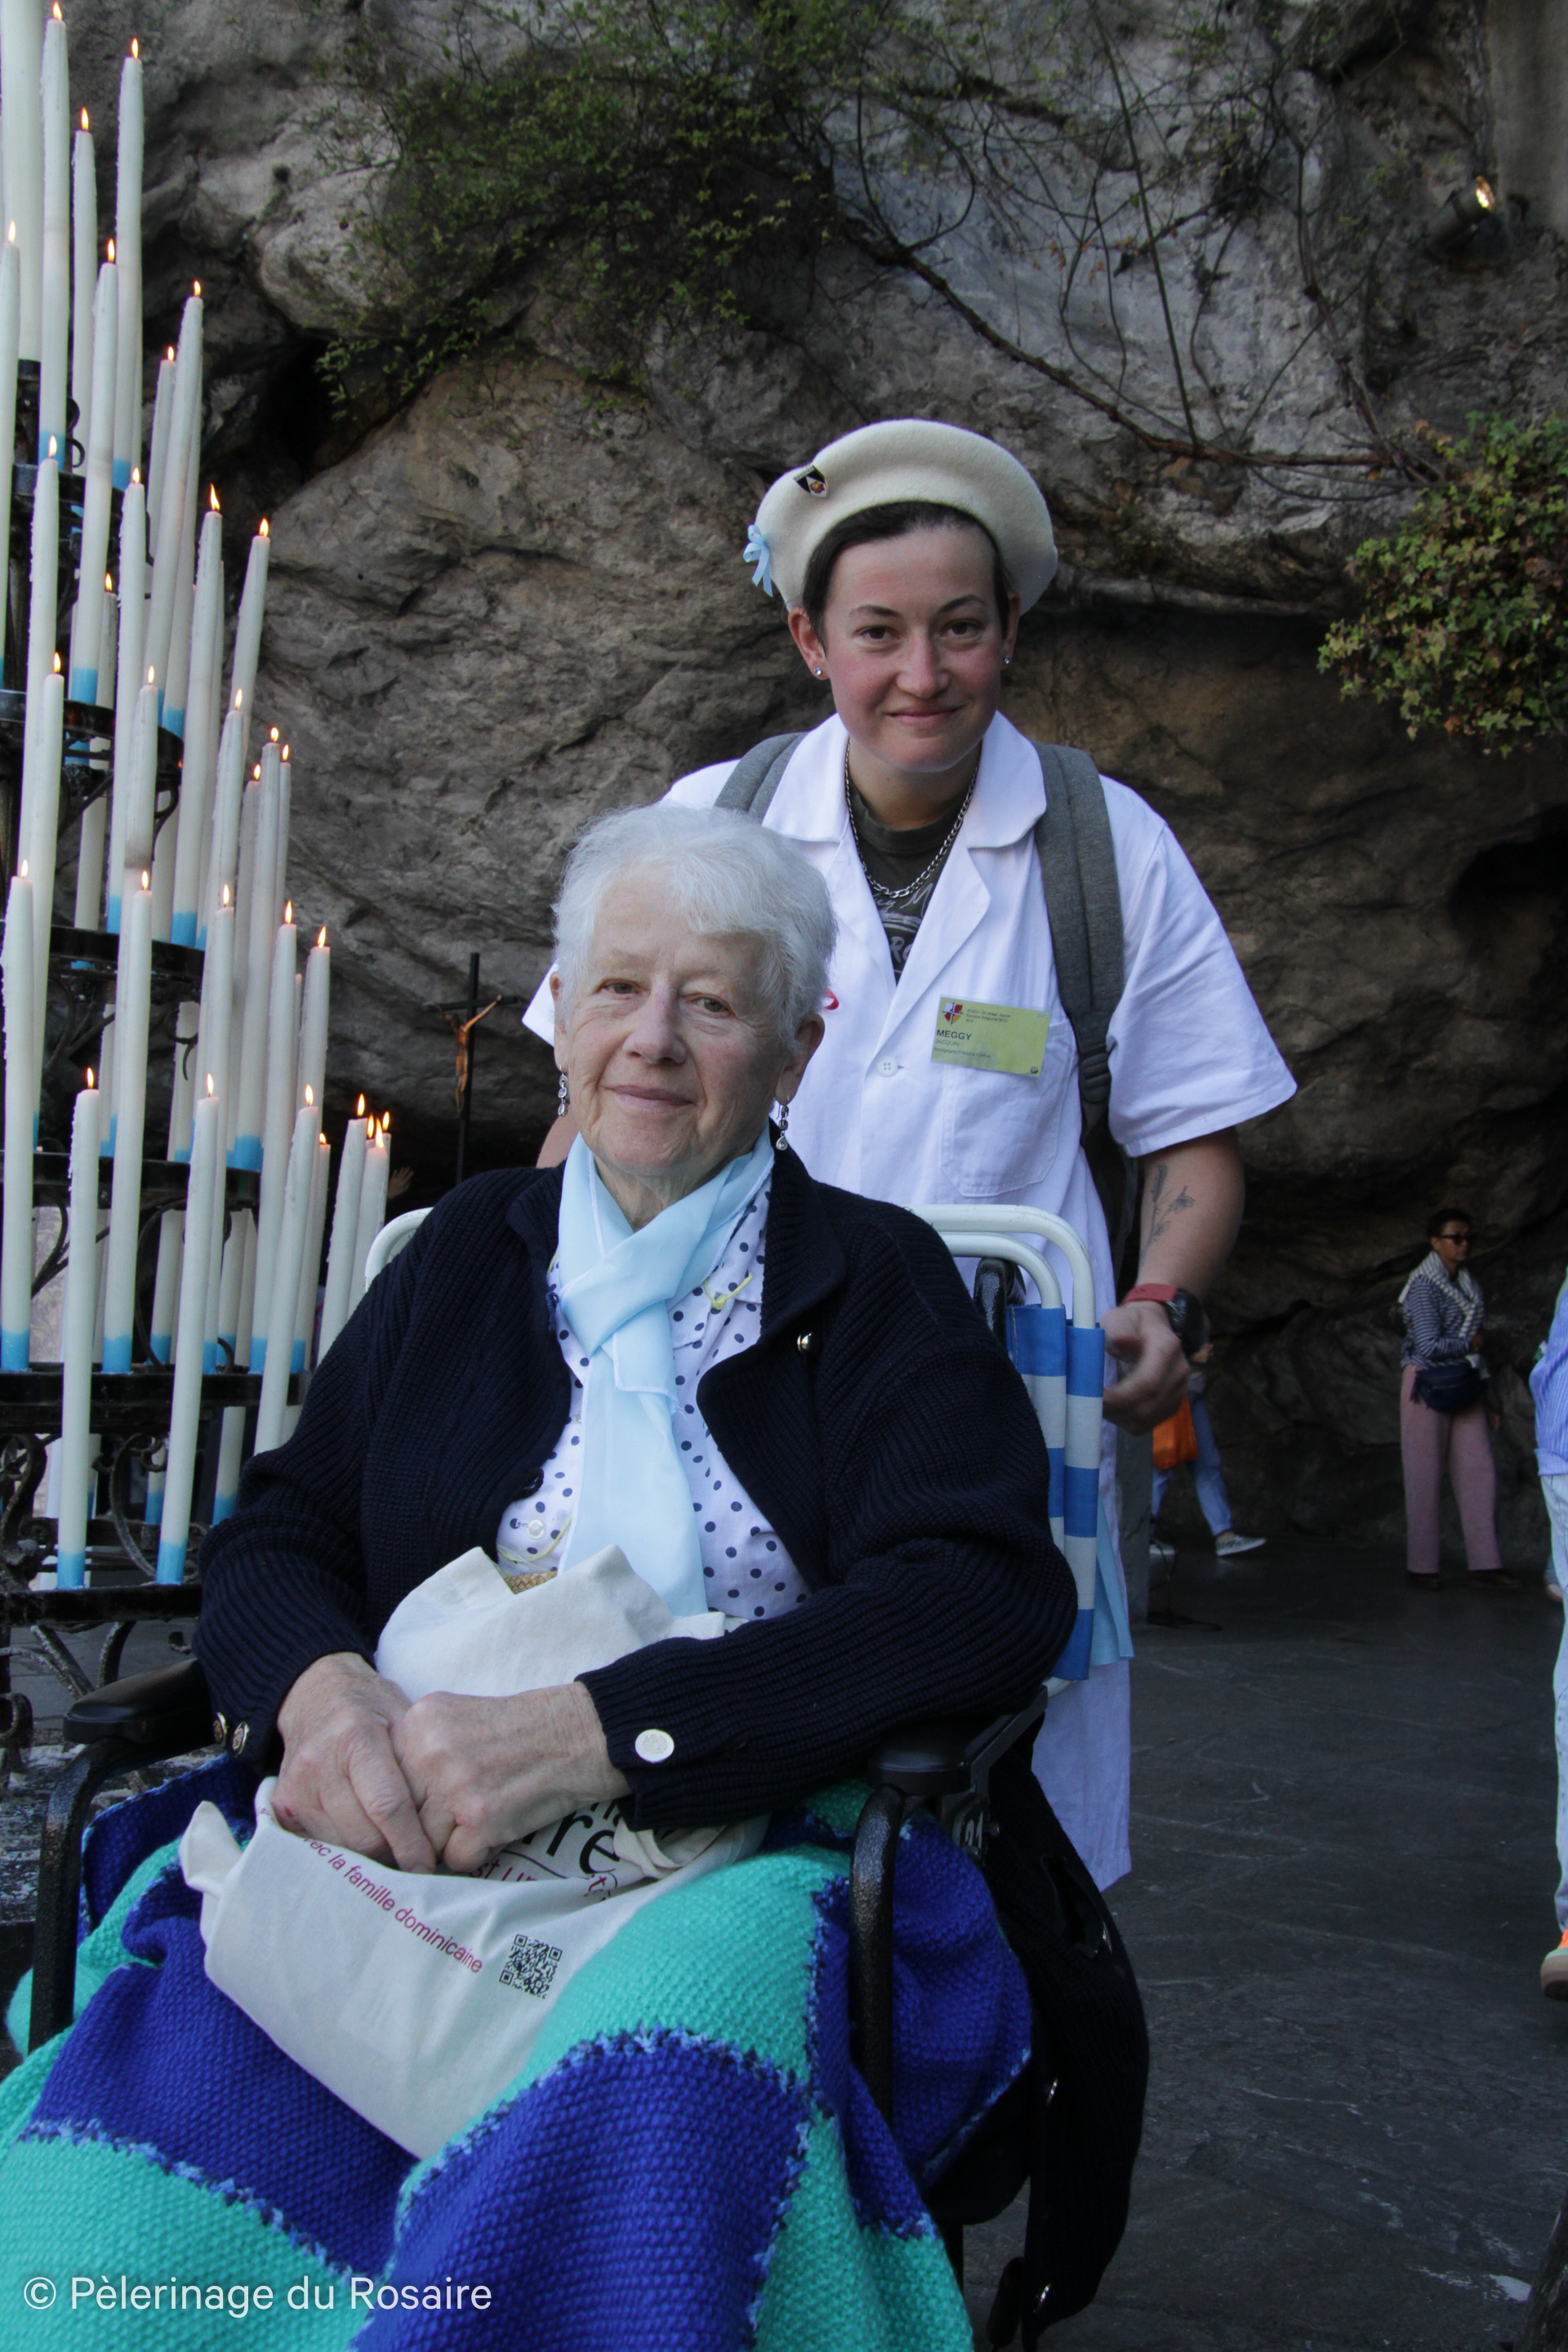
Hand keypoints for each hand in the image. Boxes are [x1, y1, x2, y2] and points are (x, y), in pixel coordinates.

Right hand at [273, 1652, 435, 1872]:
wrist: (314, 1696)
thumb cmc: (371, 1708)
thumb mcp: (403, 1718)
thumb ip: (418, 1765)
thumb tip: (443, 1821)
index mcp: (356, 1735)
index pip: (388, 1805)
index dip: (411, 1843)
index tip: (428, 1867)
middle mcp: (319, 1762)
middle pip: (363, 1835)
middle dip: (393, 1856)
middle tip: (415, 1862)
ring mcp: (296, 1787)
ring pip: (342, 1846)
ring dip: (370, 1858)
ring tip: (392, 1851)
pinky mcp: (282, 1805)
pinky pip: (320, 1845)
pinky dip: (345, 1851)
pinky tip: (364, 1843)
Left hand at [393, 1682, 629, 1875]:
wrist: (581, 1733)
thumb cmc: (522, 1729)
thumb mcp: (457, 1716)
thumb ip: (418, 1748)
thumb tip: (387, 1803)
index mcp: (419, 1721)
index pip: (382, 1780)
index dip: (401, 1801)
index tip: (416, 1809)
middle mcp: (430, 1751)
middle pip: (400, 1814)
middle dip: (422, 1826)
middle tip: (449, 1821)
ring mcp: (455, 1786)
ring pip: (423, 1841)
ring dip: (448, 1842)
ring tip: (478, 1821)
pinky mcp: (481, 1819)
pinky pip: (455, 1859)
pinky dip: (476, 1854)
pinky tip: (498, 1829)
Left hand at [1101, 1301, 1188, 1432]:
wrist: (1152, 1330)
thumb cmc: (1131, 1323)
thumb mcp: (1120, 1317)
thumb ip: (1118, 1328)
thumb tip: (1120, 1342)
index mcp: (1167, 1348)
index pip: (1148, 1382)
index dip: (1121, 1396)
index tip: (1095, 1397)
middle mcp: (1178, 1373)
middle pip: (1147, 1406)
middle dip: (1115, 1410)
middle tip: (1087, 1405)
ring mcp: (1178, 1392)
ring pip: (1146, 1419)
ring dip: (1118, 1418)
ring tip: (1097, 1405)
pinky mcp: (1171, 1406)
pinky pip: (1147, 1424)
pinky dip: (1125, 1421)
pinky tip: (1111, 1410)